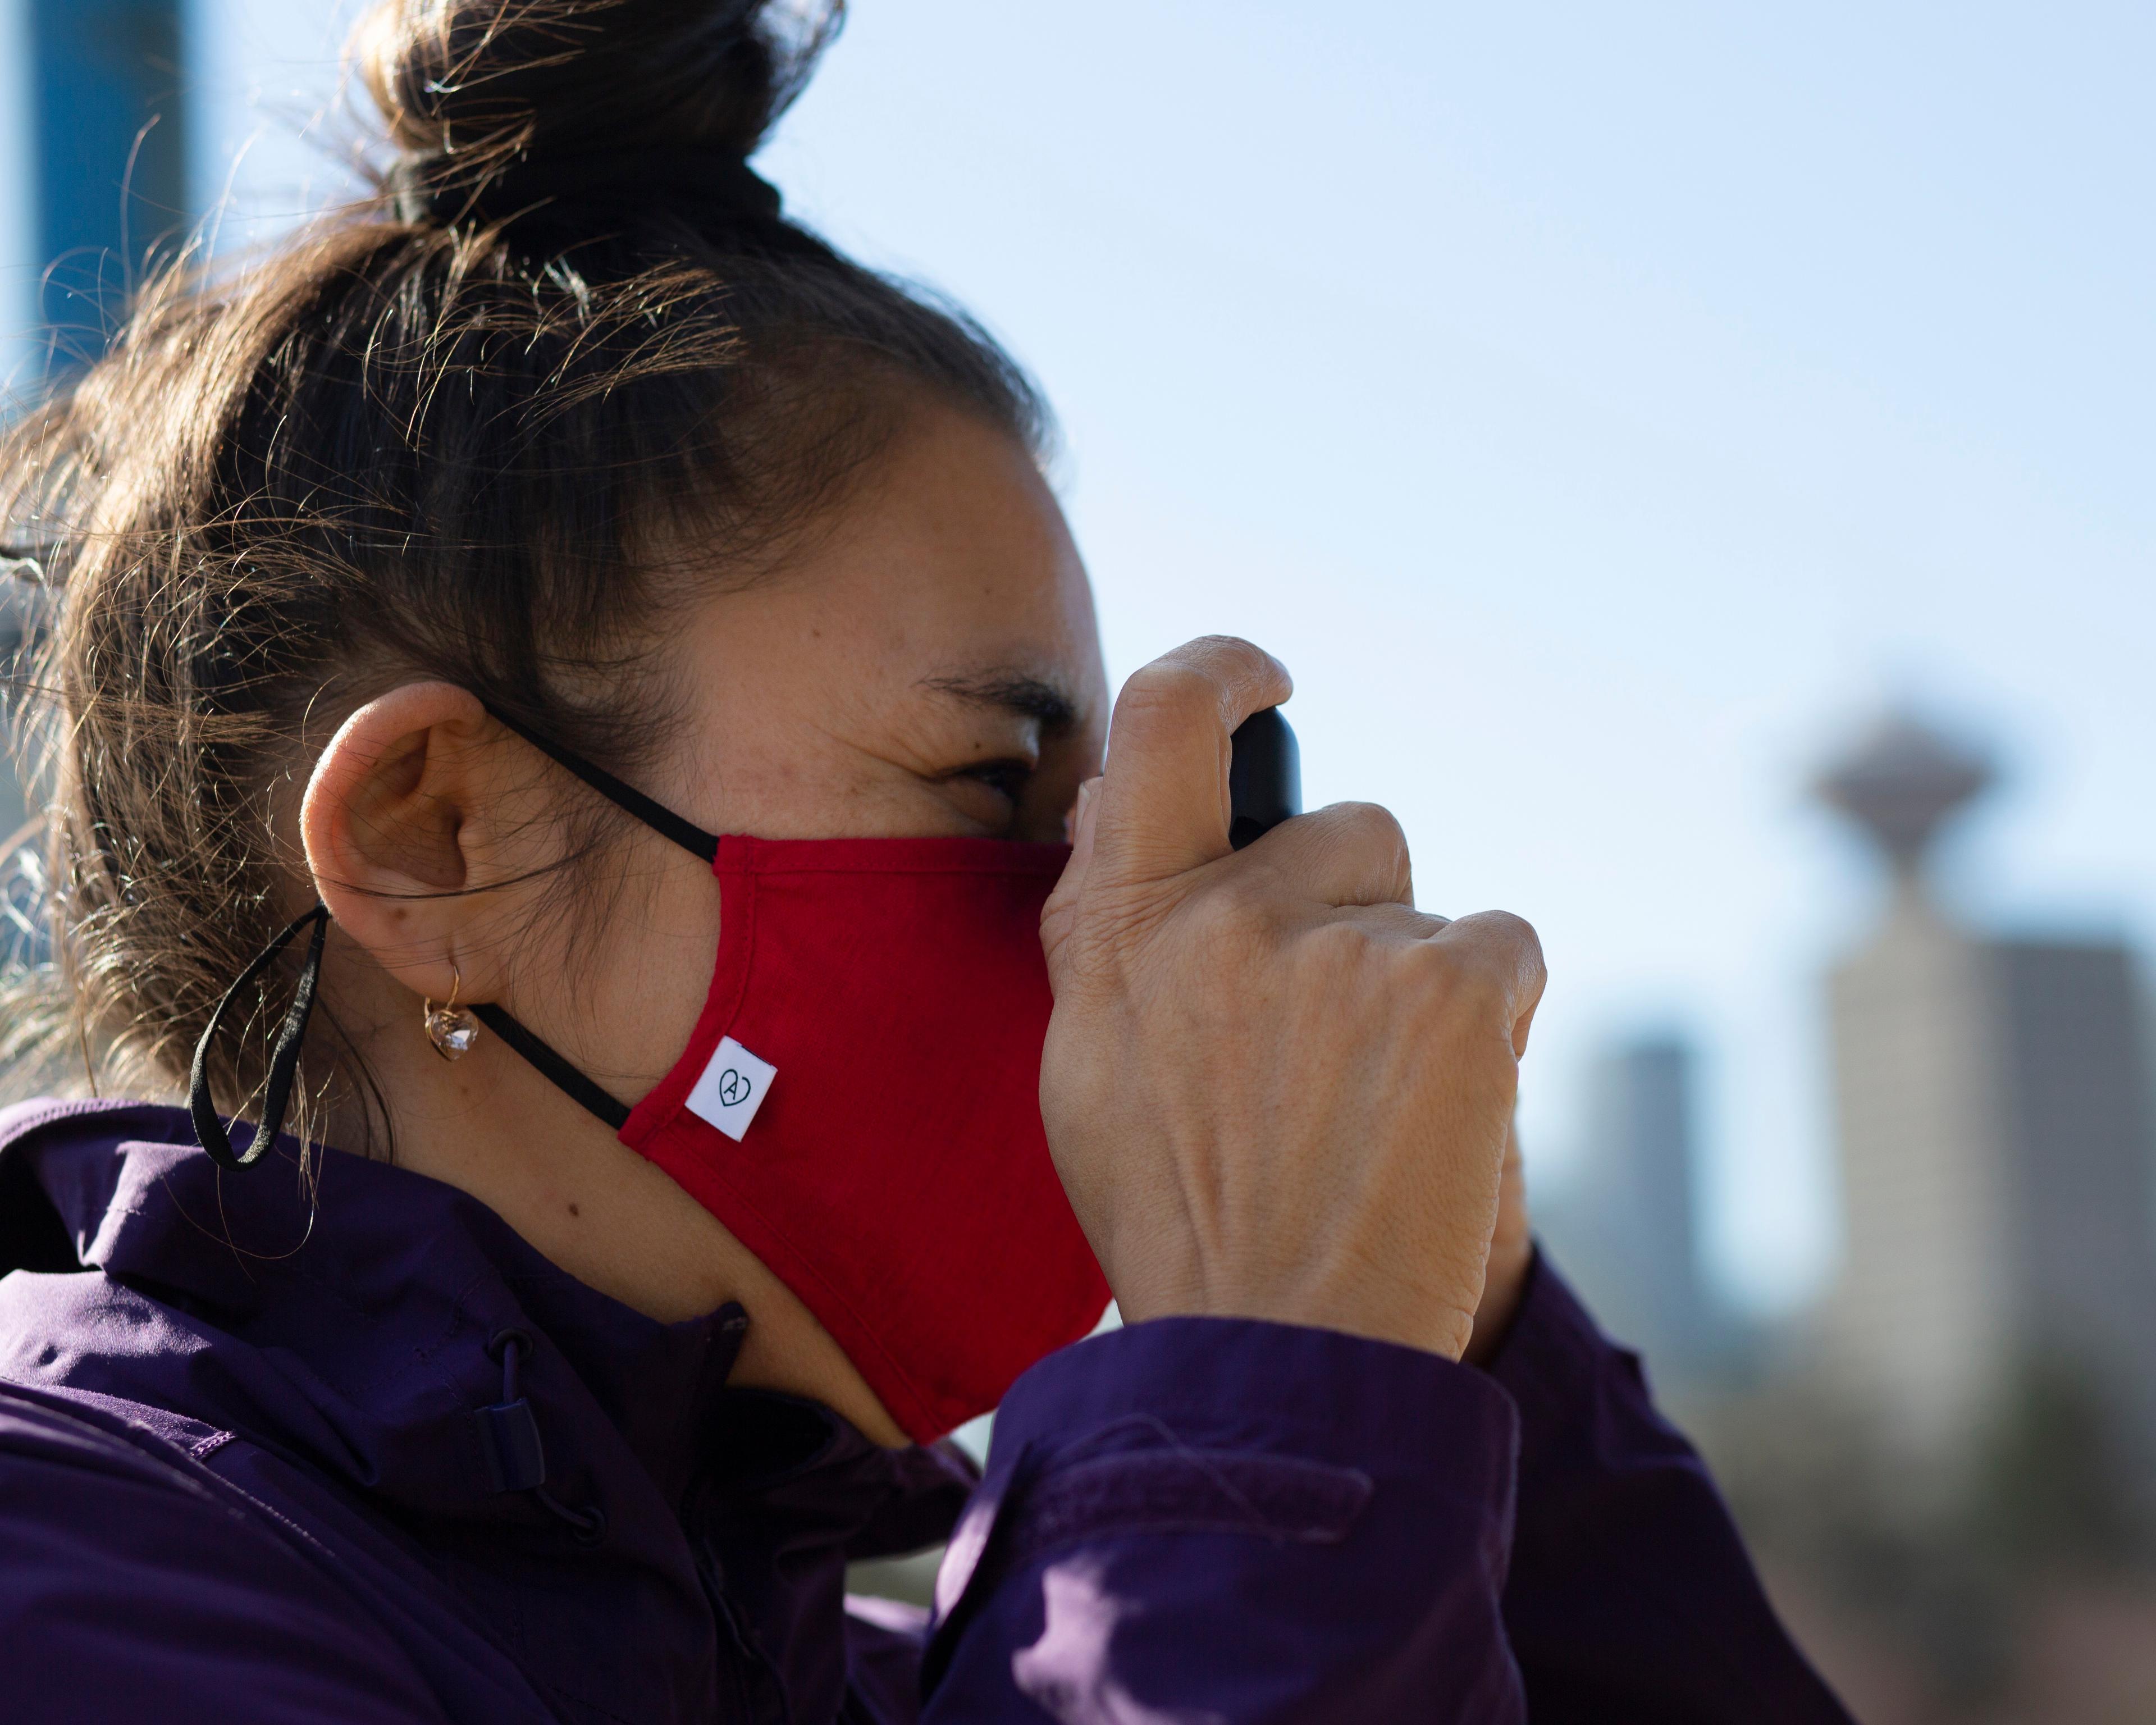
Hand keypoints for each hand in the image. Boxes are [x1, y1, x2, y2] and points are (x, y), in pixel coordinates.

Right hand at [1039, 638, 1545, 1360]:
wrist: (1287, 1355)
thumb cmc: (1185, 1219)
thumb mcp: (1088, 1069)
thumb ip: (1100, 930)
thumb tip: (1108, 803)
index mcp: (1122, 927)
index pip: (1160, 721)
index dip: (1222, 670)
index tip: (1266, 680)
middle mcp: (1221, 915)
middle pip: (1343, 828)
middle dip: (1358, 906)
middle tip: (1337, 1039)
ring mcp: (1340, 946)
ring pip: (1420, 903)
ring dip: (1416, 976)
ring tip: (1377, 1102)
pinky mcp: (1453, 985)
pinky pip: (1501, 946)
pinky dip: (1494, 1016)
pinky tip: (1443, 1107)